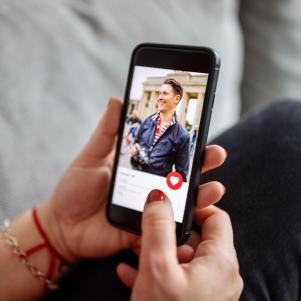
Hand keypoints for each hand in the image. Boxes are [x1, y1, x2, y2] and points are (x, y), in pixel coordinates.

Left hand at [38, 97, 226, 262]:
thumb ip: (107, 131)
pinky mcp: (145, 231)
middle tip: (217, 154)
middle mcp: (150, 187)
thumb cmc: (75, 189)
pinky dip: (183, 224)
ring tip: (215, 188)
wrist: (62, 225)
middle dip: (203, 165)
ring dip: (201, 195)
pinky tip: (195, 216)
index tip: (202, 131)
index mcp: (140, 166)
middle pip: (182, 176)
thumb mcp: (91, 156)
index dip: (187, 144)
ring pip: (181, 202)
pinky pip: (167, 229)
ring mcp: (150, 210)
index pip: (169, 153)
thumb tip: (116, 99)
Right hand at [117, 192, 242, 300]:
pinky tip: (131, 272)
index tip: (172, 203)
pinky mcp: (192, 300)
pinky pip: (176, 276)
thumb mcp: (157, 266)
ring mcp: (206, 289)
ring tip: (134, 251)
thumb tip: (159, 196)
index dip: (194, 206)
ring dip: (157, 252)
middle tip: (147, 229)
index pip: (216, 218)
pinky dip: (157, 270)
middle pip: (195, 237)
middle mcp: (218, 275)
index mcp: (219, 261)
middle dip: (168, 233)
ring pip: (181, 258)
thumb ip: (157, 226)